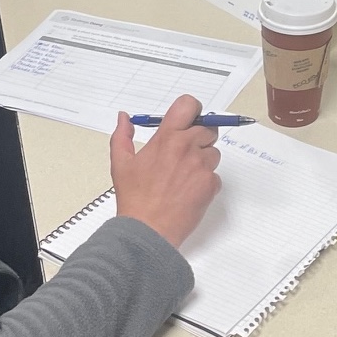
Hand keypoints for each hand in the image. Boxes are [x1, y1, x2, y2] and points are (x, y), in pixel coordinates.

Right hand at [111, 94, 222, 248]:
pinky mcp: (211, 184)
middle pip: (208, 129)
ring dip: (203, 161)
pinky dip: (206, 182)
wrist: (147, 230)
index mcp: (167, 138)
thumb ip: (122, 136)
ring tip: (183, 177)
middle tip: (184, 153)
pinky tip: (188, 191)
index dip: (192, 110)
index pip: (189, 105)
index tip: (190, 119)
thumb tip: (124, 118)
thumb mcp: (121, 164)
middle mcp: (187, 147)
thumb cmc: (135, 199)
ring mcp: (201, 166)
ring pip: (213, 153)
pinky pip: (215, 176)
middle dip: (199, 138)